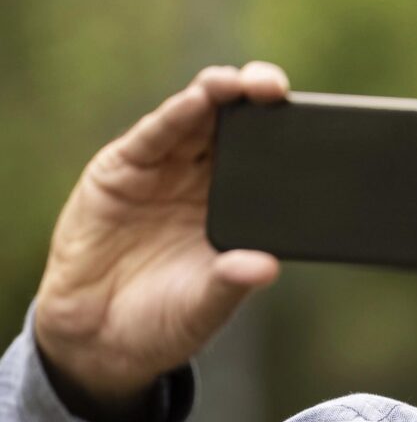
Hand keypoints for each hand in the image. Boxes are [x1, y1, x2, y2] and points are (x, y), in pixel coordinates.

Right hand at [33, 62, 289, 416]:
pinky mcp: (120, 171)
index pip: (264, 160)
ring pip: (194, 120)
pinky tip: (194, 101)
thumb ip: (231, 282)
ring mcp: (161, 171)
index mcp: (233, 207)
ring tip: (234, 83)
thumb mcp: (204, 307)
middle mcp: (199, 181)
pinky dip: (173, 117)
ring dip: (215, 96)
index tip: (315, 123)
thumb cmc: (162, 321)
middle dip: (254, 100)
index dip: (285, 136)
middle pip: (232, 127)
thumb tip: (266, 267)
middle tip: (274, 88)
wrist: (97, 338)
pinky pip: (151, 137)